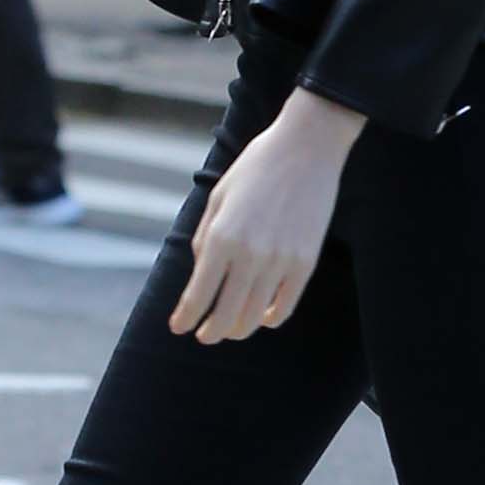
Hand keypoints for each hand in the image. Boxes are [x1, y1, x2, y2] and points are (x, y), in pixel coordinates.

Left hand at [169, 87, 363, 343]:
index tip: (178, 328)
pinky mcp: (305, 262)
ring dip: (238, 329)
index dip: (185, 317)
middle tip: (204, 335)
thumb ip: (205, 238)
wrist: (306, 148)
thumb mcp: (218, 197)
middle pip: (225, 315)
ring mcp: (280, 261)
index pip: (198, 295)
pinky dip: (270, 318)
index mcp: (221, 237)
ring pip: (254, 317)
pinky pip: (285, 306)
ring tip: (231, 329)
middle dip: (210, 332)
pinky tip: (262, 317)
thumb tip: (201, 275)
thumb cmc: (256, 168)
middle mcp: (249, 255)